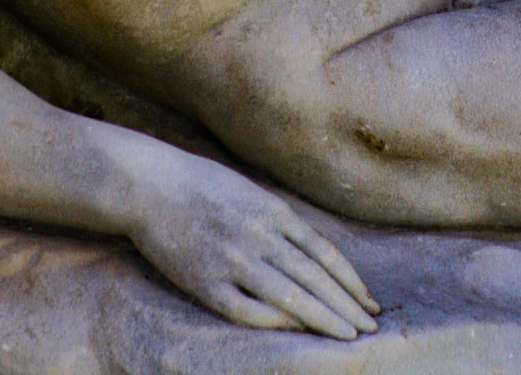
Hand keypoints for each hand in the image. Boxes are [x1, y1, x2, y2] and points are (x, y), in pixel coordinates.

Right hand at [127, 154, 379, 339]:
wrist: (150, 185)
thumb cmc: (200, 185)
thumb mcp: (250, 192)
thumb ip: (280, 220)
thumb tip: (312, 251)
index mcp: (272, 211)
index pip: (323, 253)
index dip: (350, 280)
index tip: (370, 301)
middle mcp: (259, 235)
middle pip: (314, 277)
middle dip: (346, 305)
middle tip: (371, 327)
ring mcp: (233, 259)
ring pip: (289, 296)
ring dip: (322, 318)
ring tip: (347, 336)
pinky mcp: (206, 282)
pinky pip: (247, 309)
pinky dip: (275, 321)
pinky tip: (296, 331)